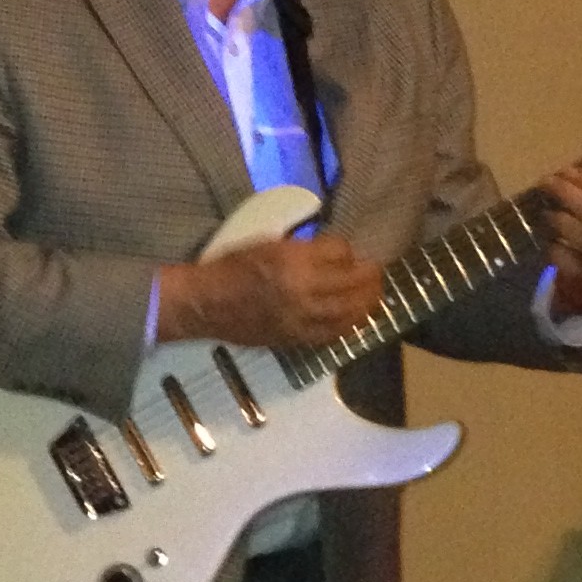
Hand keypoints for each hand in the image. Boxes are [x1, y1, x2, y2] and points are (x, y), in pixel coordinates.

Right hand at [156, 230, 382, 352]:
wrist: (206, 304)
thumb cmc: (232, 267)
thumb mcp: (267, 243)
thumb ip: (301, 249)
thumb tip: (331, 253)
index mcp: (292, 260)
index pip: (340, 252)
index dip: (347, 250)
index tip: (344, 252)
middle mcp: (303, 290)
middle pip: (354, 282)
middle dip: (370, 275)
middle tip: (375, 271)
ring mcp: (303, 318)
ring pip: (352, 311)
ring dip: (368, 301)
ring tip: (374, 295)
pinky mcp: (298, 338)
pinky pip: (335, 334)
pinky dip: (351, 325)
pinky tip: (356, 318)